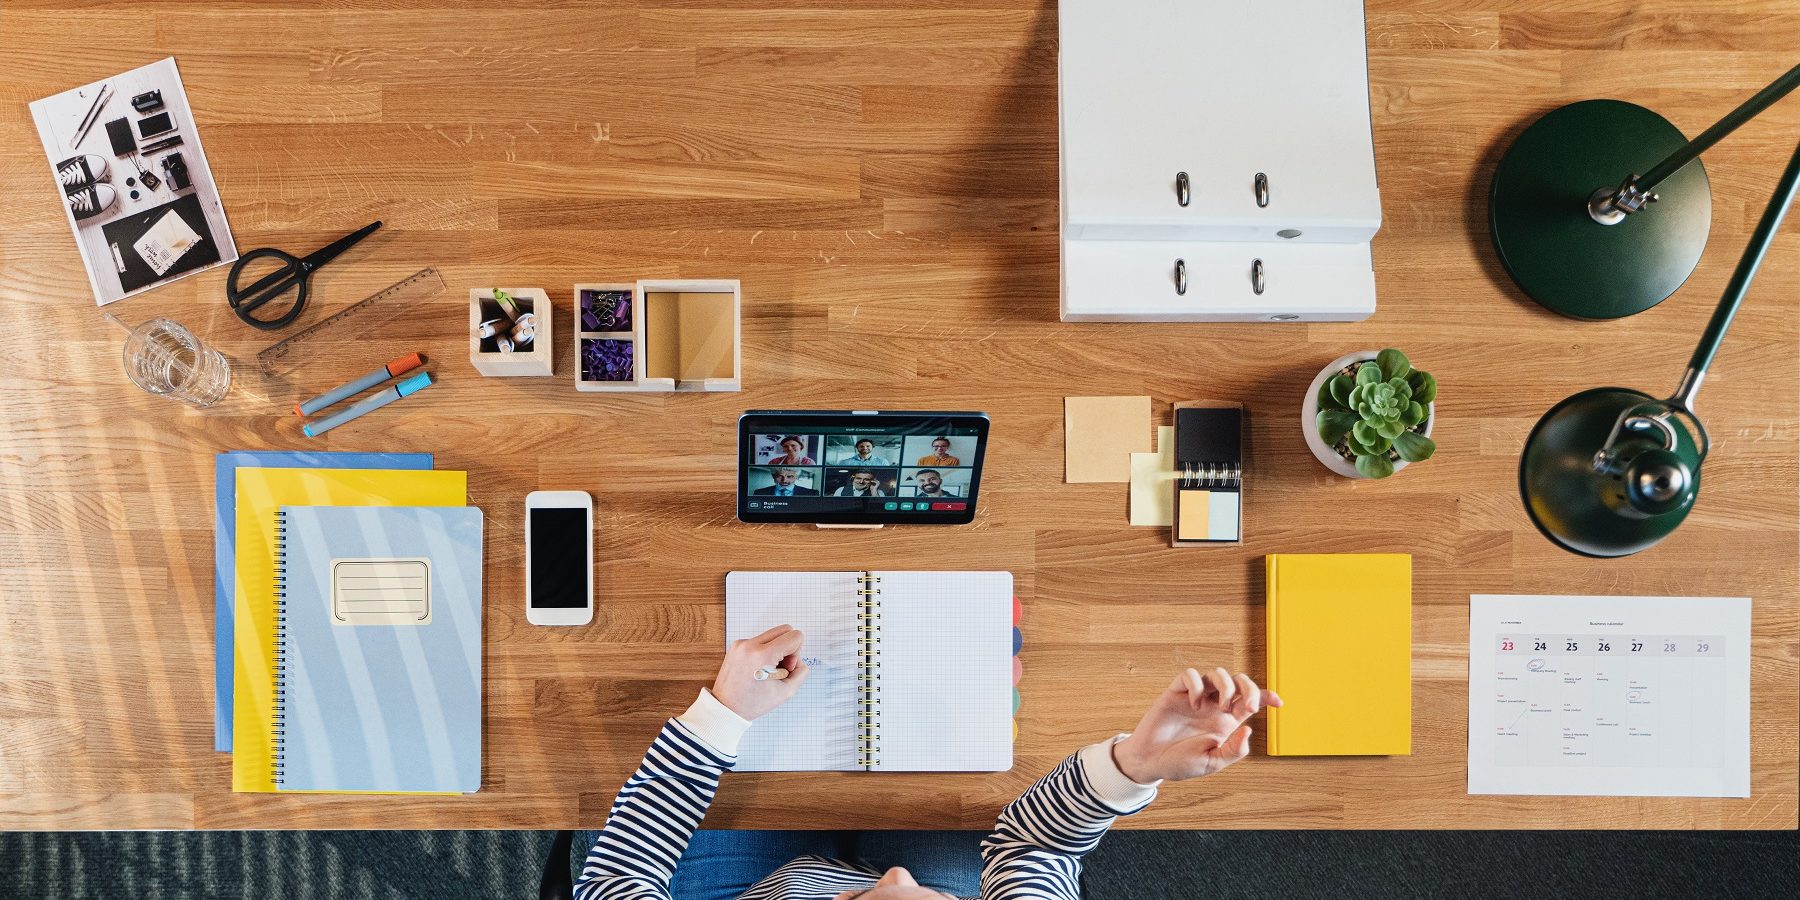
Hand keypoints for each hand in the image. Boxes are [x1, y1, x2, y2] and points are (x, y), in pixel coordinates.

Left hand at [710, 624, 810, 720]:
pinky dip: (764, 651)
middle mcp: (750, 644)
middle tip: (780, 667)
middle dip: (788, 648)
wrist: (725, 707)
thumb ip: (801, 672)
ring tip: (768, 670)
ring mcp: (741, 643)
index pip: (795, 636)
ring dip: (776, 649)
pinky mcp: (736, 645)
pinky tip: (758, 668)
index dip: (797, 653)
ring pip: (772, 634)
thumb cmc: (752, 703)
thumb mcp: (786, 692)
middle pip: (785, 629)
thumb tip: (798, 659)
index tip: (786, 668)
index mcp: (763, 655)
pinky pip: (760, 640)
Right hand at [1112, 667, 1282, 783]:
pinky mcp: (1176, 693)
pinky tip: (1194, 703)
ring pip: (1217, 674)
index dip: (1266, 696)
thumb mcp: (1212, 762)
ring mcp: (1195, 697)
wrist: (1150, 762)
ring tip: (1220, 706)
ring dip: (1225, 686)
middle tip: (1247, 705)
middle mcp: (1213, 706)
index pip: (1250, 701)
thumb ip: (1233, 750)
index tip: (1279, 703)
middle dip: (1248, 687)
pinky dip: (1196, 685)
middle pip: (1238, 681)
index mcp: (1226, 722)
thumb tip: (1248, 729)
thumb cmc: (1180, 763)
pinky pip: (1190, 676)